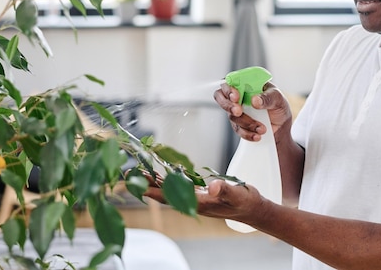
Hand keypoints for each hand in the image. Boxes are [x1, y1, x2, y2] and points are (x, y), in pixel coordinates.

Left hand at [144, 176, 265, 223]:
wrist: (253, 208)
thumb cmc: (245, 202)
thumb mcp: (237, 194)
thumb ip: (225, 189)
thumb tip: (212, 185)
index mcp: (199, 203)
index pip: (169, 196)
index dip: (152, 190)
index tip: (136, 184)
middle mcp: (193, 202)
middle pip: (164, 193)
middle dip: (146, 185)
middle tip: (128, 176)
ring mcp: (196, 198)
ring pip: (169, 189)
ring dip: (154, 182)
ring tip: (139, 172)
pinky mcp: (200, 194)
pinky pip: (179, 186)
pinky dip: (168, 179)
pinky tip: (162, 173)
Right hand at [213, 82, 292, 140]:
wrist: (281, 127)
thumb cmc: (279, 106)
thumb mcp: (278, 99)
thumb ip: (267, 98)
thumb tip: (255, 100)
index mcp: (247, 83)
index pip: (231, 80)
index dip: (229, 88)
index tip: (236, 97)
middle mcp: (239, 95)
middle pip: (220, 96)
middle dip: (228, 105)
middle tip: (239, 112)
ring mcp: (237, 109)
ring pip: (231, 115)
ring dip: (246, 123)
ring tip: (262, 128)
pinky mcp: (238, 123)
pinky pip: (237, 129)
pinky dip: (247, 133)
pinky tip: (257, 135)